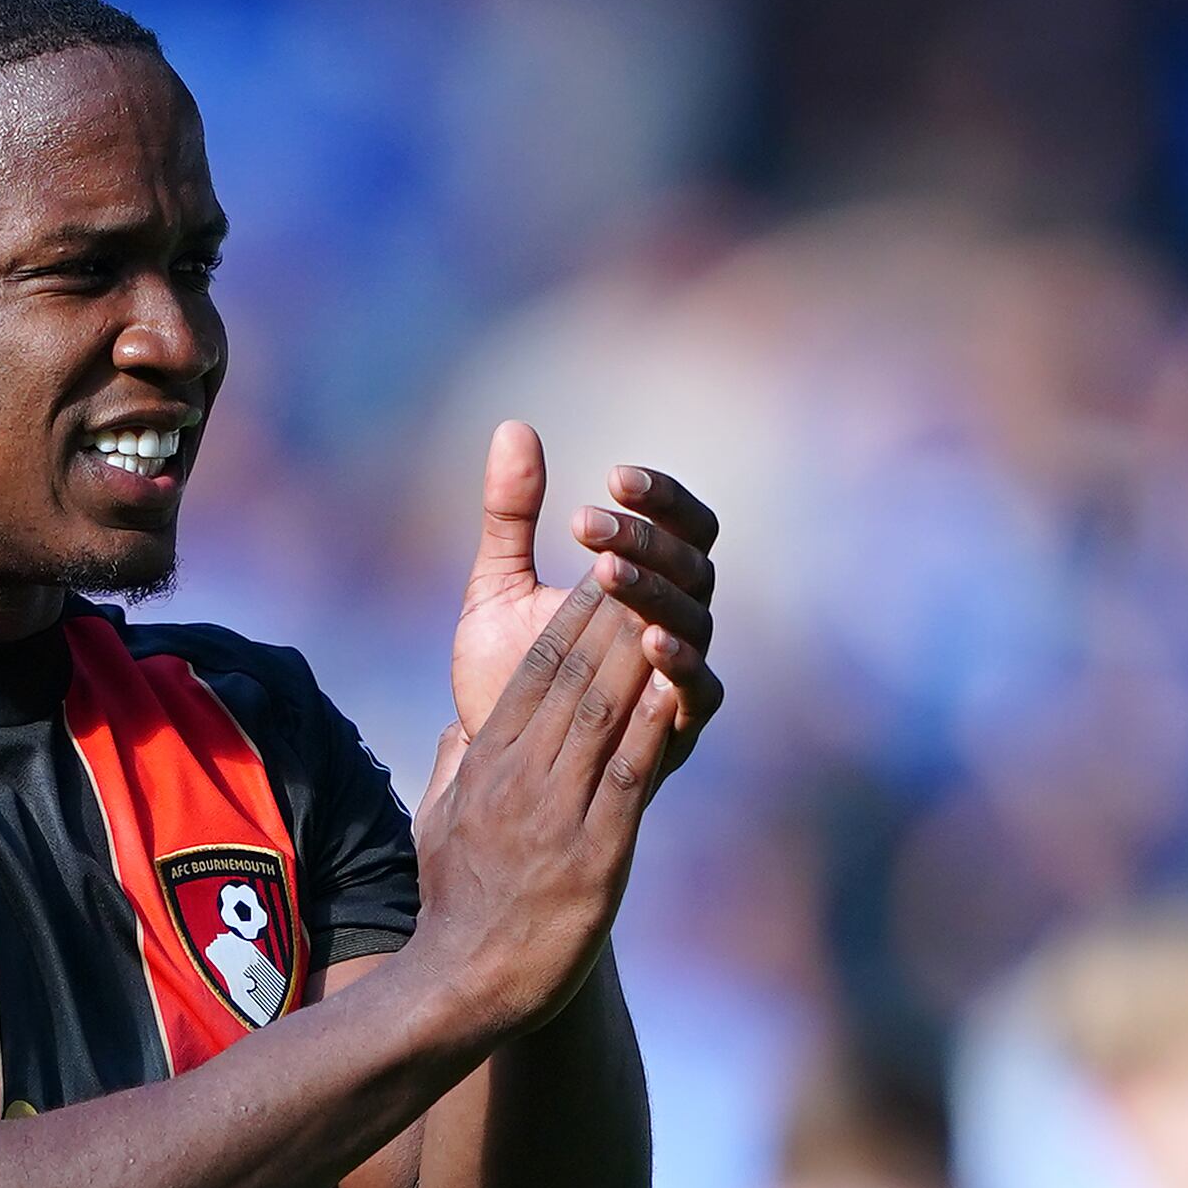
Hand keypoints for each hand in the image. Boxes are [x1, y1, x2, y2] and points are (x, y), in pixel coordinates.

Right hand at [401, 578, 675, 1044]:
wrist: (461, 984)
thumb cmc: (452, 908)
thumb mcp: (437, 827)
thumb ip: (451, 772)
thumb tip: (457, 731)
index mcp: (486, 766)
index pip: (530, 673)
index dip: (569, 617)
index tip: (599, 573)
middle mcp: (520, 778)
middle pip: (571, 678)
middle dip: (611, 615)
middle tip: (646, 562)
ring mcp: (556, 814)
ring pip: (601, 715)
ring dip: (637, 654)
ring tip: (667, 603)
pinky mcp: (594, 854)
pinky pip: (627, 777)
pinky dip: (654, 728)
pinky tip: (677, 688)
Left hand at [451, 419, 722, 765]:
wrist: (488, 760)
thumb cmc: (504, 674)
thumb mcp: (496, 588)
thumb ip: (509, 516)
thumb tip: (514, 427)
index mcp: (645, 583)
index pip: (681, 525)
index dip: (660, 497)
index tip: (613, 477)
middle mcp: (673, 623)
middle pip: (694, 564)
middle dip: (647, 541)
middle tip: (589, 528)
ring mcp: (678, 677)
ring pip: (697, 622)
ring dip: (657, 593)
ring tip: (609, 575)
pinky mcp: (674, 732)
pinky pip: (698, 694)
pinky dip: (679, 668)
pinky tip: (648, 645)